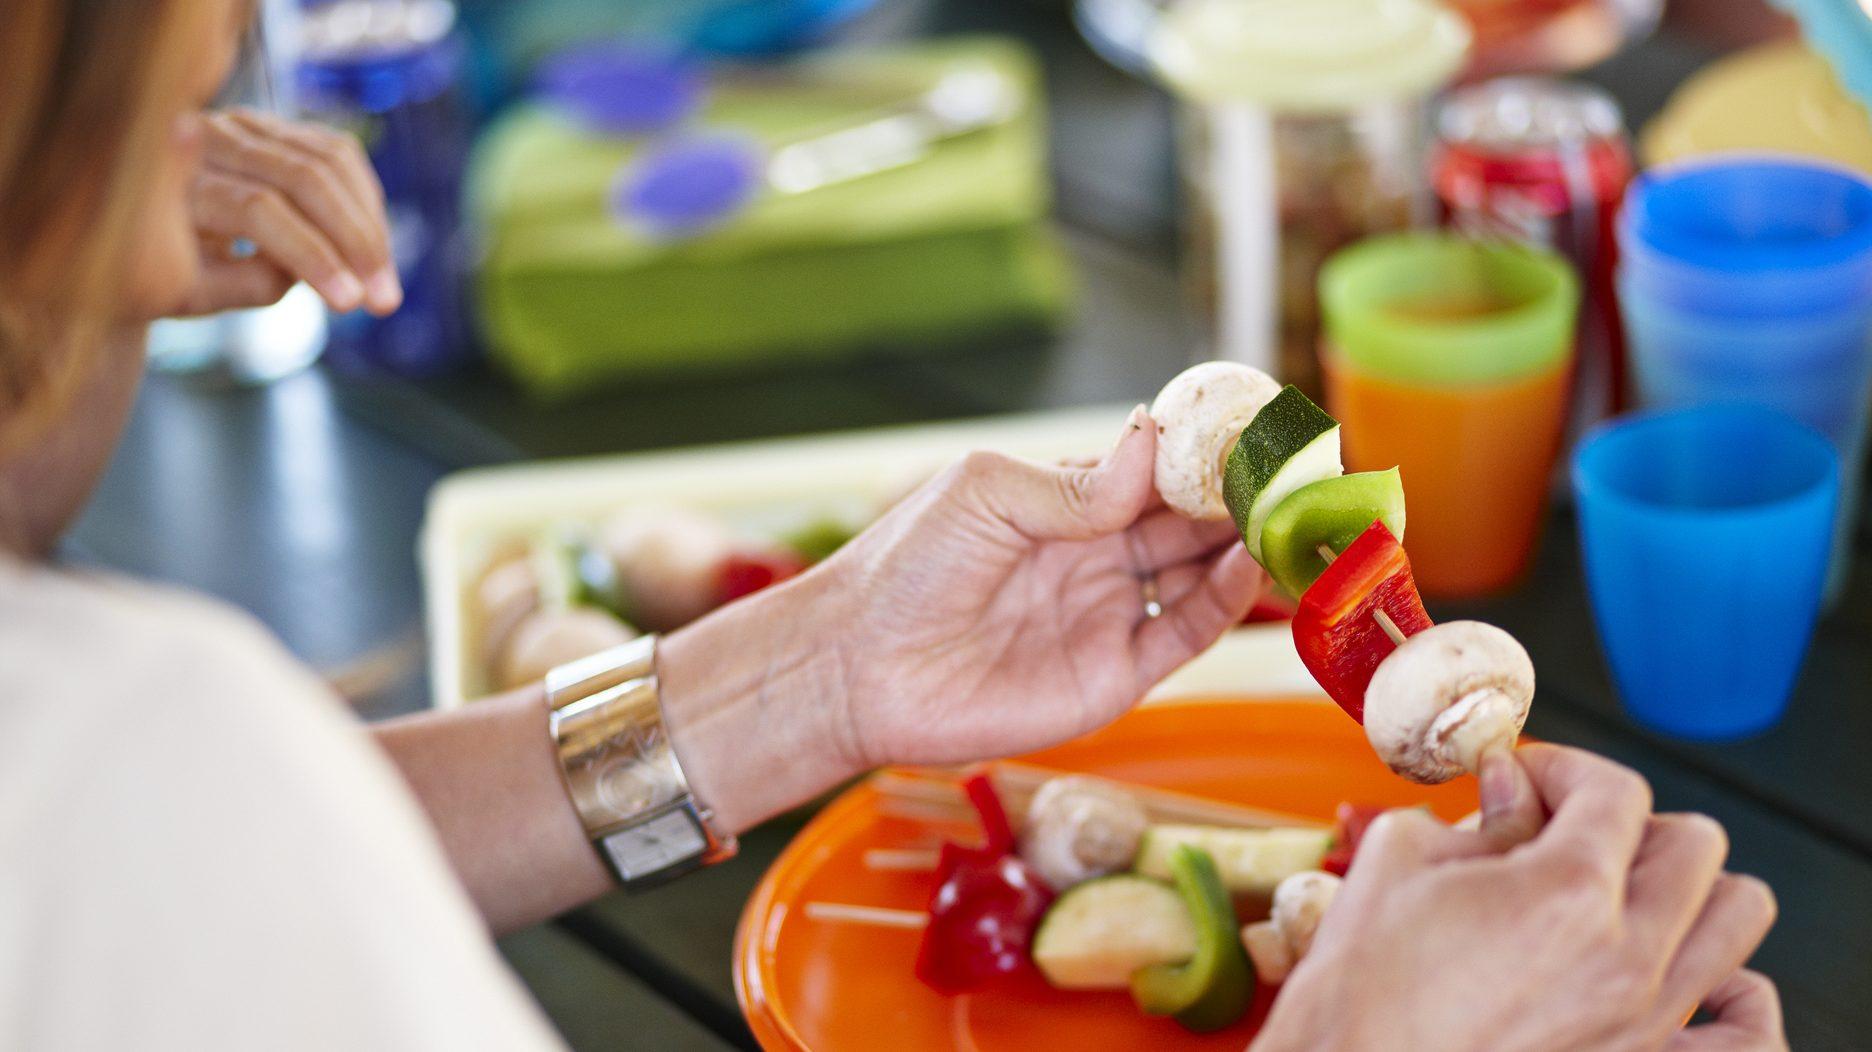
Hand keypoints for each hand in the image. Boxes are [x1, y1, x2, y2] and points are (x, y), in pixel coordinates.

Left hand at [173, 109, 399, 317]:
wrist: (142, 222)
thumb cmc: (164, 268)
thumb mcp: (187, 291)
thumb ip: (244, 283)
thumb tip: (305, 271)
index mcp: (174, 180)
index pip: (259, 209)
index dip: (311, 255)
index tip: (349, 303)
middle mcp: (210, 138)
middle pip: (303, 178)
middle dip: (354, 242)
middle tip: (385, 300)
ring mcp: (247, 124)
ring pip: (330, 162)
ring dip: (370, 226)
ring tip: (385, 283)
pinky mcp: (279, 127)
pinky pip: (339, 155)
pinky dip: (366, 202)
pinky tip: (375, 248)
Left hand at [825, 405, 1264, 766]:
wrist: (859, 668)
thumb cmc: (905, 568)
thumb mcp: (986, 496)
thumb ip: (1078, 483)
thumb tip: (1153, 436)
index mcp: (1064, 503)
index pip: (1153, 472)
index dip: (1204, 454)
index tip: (1254, 429)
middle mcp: (1095, 557)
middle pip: (1189, 523)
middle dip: (1239, 499)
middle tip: (1295, 473)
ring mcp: (1107, 616)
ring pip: (1198, 577)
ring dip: (1243, 548)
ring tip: (1284, 517)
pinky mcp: (1112, 676)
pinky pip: (1182, 636)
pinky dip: (1221, 604)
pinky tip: (1245, 568)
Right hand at [1252, 745, 1781, 1051]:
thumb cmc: (1361, 984)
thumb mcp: (1401, 860)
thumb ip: (1479, 816)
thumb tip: (1513, 790)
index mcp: (1567, 892)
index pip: (1613, 791)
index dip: (1560, 769)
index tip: (1521, 780)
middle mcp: (1628, 957)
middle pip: (1692, 843)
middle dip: (1626, 819)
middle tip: (1565, 830)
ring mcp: (1648, 1021)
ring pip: (1739, 914)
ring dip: (1686, 886)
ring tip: (1623, 893)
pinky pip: (1749, 1031)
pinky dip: (1737, 995)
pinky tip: (1682, 974)